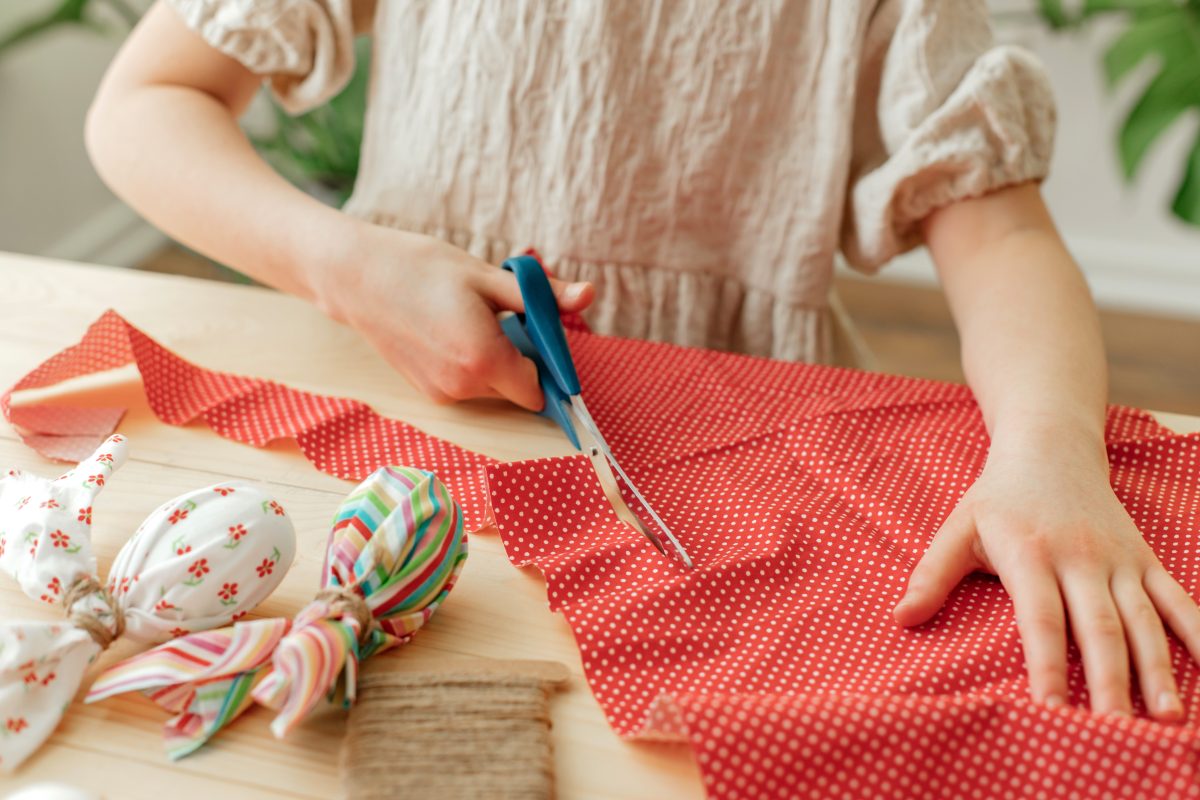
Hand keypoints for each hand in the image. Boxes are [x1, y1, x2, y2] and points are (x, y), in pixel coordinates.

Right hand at [312, 221, 593, 408]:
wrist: (356, 277)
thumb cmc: (423, 269)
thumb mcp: (489, 276)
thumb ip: (543, 295)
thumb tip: (589, 295)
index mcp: (486, 360)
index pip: (538, 390)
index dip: (545, 363)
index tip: (537, 332)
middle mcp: (464, 387)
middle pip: (516, 388)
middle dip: (519, 357)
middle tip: (499, 314)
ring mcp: (442, 393)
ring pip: (491, 386)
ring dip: (492, 360)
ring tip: (467, 317)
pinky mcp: (426, 391)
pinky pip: (466, 385)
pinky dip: (467, 363)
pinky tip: (446, 330)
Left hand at [893, 428, 1199, 720]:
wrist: (1050, 448)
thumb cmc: (998, 498)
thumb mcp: (957, 528)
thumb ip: (932, 574)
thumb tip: (900, 618)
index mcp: (1030, 555)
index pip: (1040, 620)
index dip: (1045, 666)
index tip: (1050, 710)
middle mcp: (1080, 560)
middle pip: (1099, 628)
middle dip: (1109, 682)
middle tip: (1116, 732)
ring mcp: (1119, 560)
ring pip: (1144, 621)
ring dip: (1158, 670)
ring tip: (1166, 717)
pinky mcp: (1145, 559)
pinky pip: (1178, 600)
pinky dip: (1198, 634)